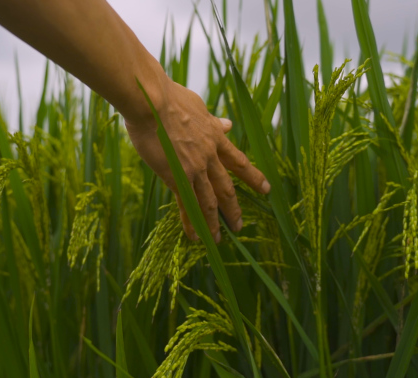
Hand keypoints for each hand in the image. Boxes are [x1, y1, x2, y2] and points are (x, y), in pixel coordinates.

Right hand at [125, 79, 270, 241]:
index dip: (252, 176)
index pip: (238, 160)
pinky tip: (194, 236)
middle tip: (240, 225)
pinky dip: (191, 222)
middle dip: (234, 208)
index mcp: (215, 136)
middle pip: (226, 187)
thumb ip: (212, 120)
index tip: (266, 188)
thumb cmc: (168, 98)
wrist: (151, 101)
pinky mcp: (177, 176)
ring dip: (214, 222)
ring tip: (218, 239)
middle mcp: (209, 155)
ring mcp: (194, 168)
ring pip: (209, 201)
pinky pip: (187, 204)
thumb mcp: (198, 106)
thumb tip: (228, 124)